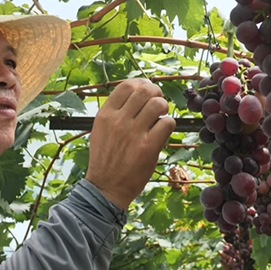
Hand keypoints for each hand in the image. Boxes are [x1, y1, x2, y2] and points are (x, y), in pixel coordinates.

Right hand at [85, 79, 175, 209]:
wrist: (106, 188)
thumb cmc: (106, 158)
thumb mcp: (101, 130)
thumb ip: (116, 112)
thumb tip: (137, 93)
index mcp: (105, 115)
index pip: (126, 86)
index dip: (141, 84)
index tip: (147, 89)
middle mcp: (118, 121)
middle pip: (144, 90)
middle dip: (156, 92)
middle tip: (158, 101)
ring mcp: (133, 133)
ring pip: (158, 104)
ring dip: (164, 108)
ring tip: (161, 117)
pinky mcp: (148, 147)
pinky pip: (167, 123)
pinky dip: (169, 124)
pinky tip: (162, 132)